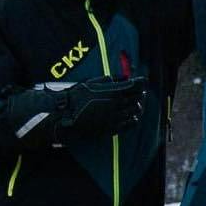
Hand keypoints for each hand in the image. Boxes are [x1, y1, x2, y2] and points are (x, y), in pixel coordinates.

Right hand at [2, 77, 144, 147]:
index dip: (141, 82)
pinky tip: (131, 116)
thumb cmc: (75, 96)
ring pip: (135, 110)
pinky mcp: (112, 128)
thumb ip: (110, 79)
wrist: (64, 116)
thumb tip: (125, 76)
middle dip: (139, 93)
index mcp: (113, 92)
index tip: (142, 80)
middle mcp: (117, 105)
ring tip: (135, 103)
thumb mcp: (92, 83)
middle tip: (138, 91)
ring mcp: (115, 117)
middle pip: (137, 98)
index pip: (136, 86)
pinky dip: (134, 119)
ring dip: (137, 105)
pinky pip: (130, 124)